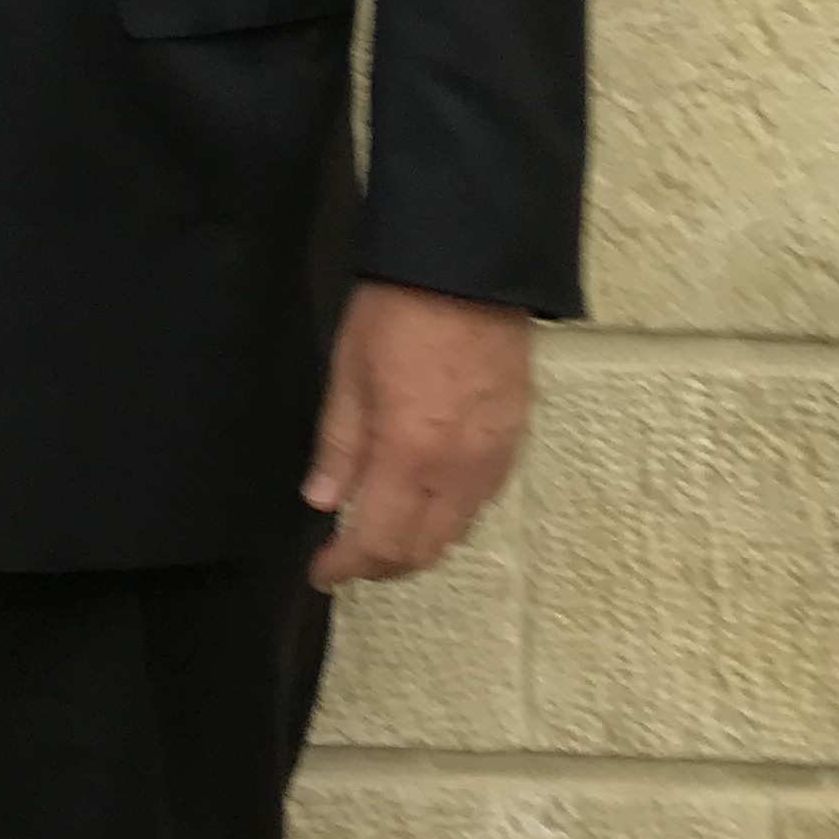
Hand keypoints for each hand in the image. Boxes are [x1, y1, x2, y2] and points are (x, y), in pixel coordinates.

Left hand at [303, 280, 532, 587]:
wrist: (467, 266)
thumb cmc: (399, 309)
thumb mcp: (348, 372)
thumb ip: (339, 445)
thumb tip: (323, 501)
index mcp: (411, 454)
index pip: (379, 542)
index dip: (346, 567)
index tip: (323, 571)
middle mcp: (459, 470)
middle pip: (423, 551)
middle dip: (382, 565)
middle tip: (349, 555)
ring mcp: (494, 458)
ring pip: (456, 532)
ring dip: (418, 543)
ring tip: (383, 527)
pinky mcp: (515, 440)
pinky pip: (481, 499)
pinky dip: (450, 514)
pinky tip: (426, 494)